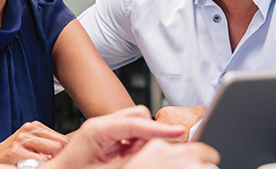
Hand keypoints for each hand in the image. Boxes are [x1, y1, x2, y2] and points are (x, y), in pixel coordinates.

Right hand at [0, 121, 67, 164]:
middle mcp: (28, 130)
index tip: (65, 160)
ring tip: (39, 165)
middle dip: (61, 157)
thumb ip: (49, 145)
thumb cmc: (12, 157)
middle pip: (62, 143)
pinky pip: (40, 162)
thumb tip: (73, 150)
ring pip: (55, 150)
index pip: (64, 138)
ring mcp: (21, 139)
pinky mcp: (14, 151)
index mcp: (35, 127)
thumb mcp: (31, 146)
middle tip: (52, 164)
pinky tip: (29, 167)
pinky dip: (40, 167)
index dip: (68, 152)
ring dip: (51, 162)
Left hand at [45, 105, 216, 168]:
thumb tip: (154, 152)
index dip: (158, 129)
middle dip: (149, 133)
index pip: (135, 123)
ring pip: (137, 125)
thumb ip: (132, 158)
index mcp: (98, 129)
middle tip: (147, 153)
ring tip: (130, 158)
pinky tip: (128, 158)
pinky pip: (132, 136)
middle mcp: (102, 125)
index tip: (178, 132)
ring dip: (143, 140)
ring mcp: (105, 130)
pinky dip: (137, 145)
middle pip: (138, 116)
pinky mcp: (109, 139)